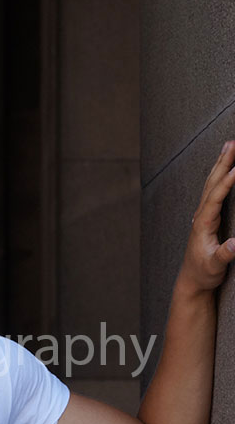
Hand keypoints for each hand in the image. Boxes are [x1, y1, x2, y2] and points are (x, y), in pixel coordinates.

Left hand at [180, 140, 234, 293]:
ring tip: (229, 145)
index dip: (227, 182)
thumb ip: (225, 254)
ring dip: (221, 164)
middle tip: (233, 142)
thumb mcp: (214, 267)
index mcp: (202, 224)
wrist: (191, 281)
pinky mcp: (207, 217)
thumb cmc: (203, 273)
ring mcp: (202, 215)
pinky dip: (220, 175)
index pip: (215, 198)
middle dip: (223, 162)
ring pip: (211, 183)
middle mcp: (200, 215)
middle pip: (212, 183)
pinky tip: (225, 167)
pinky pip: (214, 190)